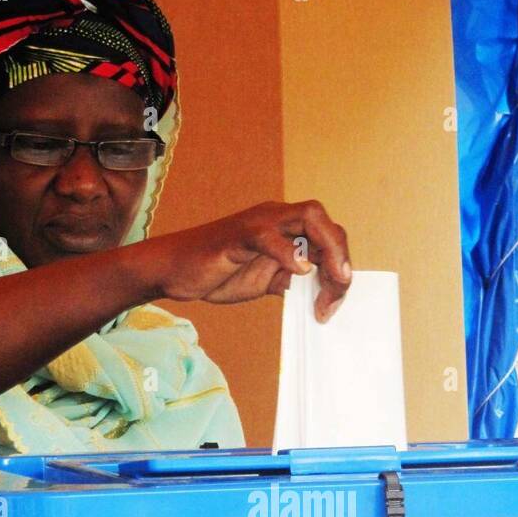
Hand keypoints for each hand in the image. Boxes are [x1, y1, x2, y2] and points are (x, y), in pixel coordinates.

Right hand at [142, 200, 350, 322]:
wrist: (176, 271)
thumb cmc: (219, 273)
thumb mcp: (266, 281)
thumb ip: (292, 281)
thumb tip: (321, 293)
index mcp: (285, 228)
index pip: (326, 235)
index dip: (340, 263)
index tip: (337, 298)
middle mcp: (276, 218)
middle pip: (324, 220)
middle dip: (341, 254)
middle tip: (342, 287)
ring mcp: (258, 223)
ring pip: (307, 217)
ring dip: (327, 249)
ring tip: (332, 278)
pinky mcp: (238, 235)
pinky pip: (268, 236)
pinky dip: (288, 253)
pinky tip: (298, 272)